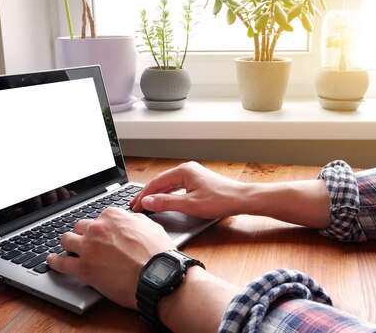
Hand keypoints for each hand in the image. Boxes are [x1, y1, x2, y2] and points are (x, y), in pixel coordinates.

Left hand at [46, 207, 174, 308]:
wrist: (158, 275)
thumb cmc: (158, 253)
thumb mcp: (150, 226)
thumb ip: (134, 220)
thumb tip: (130, 219)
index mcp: (113, 216)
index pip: (99, 217)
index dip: (100, 227)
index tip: (100, 233)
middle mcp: (97, 228)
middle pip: (80, 227)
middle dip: (83, 234)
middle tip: (88, 243)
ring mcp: (88, 248)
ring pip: (66, 240)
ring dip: (68, 244)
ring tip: (69, 249)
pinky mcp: (83, 268)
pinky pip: (61, 263)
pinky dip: (54, 262)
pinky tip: (52, 261)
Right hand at [130, 161, 248, 218]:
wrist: (240, 199)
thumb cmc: (220, 200)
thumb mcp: (190, 204)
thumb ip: (166, 203)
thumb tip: (147, 202)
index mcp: (183, 171)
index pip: (156, 182)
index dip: (144, 195)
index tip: (135, 206)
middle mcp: (187, 169)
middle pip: (161, 182)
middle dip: (147, 194)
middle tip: (135, 206)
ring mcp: (192, 174)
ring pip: (168, 184)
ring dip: (156, 194)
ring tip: (145, 204)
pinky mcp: (197, 181)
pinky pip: (176, 186)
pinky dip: (167, 194)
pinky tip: (162, 201)